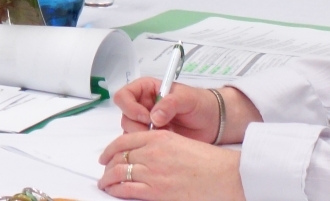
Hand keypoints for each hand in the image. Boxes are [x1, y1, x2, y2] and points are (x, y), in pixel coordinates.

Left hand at [98, 125, 246, 200]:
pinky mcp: (156, 191)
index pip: (124, 140)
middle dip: (108, 166)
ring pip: (118, 173)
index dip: (110, 149)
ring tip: (105, 184)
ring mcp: (153, 172)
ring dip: (108, 179)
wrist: (224, 176)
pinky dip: (116, 190)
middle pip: (119, 157)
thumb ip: (161, 147)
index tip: (105, 155)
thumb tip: (147, 156)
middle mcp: (152, 152)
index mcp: (159, 137)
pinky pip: (126, 189)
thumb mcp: (182, 144)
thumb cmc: (210, 163)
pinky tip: (114, 192)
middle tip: (105, 172)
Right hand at [112, 77, 257, 142]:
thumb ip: (170, 103)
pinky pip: (139, 144)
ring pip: (129, 132)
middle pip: (124, 116)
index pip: (124, 95)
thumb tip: (154, 116)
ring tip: (163, 136)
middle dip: (136, 127)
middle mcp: (142, 105)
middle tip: (155, 132)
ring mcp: (146, 123)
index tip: (146, 117)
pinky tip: (164, 144)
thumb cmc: (200, 103)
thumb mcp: (187, 98)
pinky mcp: (152, 138)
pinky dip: (147, 146)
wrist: (212, 122)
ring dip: (142, 137)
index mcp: (146, 89)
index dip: (130, 107)